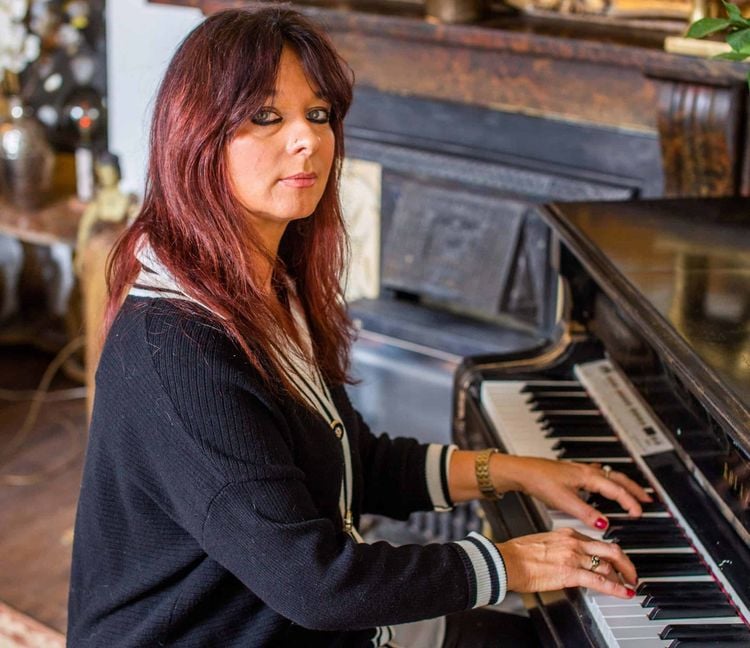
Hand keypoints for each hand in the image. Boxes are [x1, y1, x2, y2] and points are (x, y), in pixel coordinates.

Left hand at [494, 455, 651, 529]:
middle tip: (648, 499)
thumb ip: (586, 513)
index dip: (630, 502)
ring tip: (632, 493)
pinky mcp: (572, 472)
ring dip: (623, 484)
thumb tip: (604, 523)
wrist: (522, 470)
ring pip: (609, 475)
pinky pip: (598, 475)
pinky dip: (608, 480)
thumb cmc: (540, 481)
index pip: (617, 490)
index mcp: (589, 477)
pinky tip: (603, 483)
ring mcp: (580, 470)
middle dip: (634, 489)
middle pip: (618, 478)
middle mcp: (587, 471)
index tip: (639, 513)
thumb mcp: (564, 501)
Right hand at [498, 527, 636, 598]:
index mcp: (566, 533)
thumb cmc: (517, 553)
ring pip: (609, 565)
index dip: (611, 553)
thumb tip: (564, 558)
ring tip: (629, 585)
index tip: (615, 560)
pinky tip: (624, 593)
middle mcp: (573, 543)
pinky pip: (600, 582)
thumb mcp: (542, 542)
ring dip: (624, 577)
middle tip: (631, 573)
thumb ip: (558, 547)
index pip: (597, 541)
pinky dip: (616, 588)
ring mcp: (573, 557)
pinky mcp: (570, 573)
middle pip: (611, 549)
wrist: (506, 560)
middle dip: (626, 563)